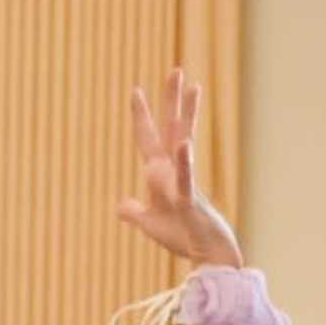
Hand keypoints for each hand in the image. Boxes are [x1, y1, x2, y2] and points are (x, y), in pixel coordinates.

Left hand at [116, 69, 241, 269]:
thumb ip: (133, 212)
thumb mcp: (148, 223)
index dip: (141, 116)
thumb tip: (121, 204)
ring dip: (186, 115)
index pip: (147, 138)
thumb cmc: (180, 236)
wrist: (203, 254)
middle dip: (170, 101)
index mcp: (159, 173)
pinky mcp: (189, 199)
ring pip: (183, 141)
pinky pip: (185, 177)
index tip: (136, 90)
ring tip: (193, 87)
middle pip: (170, 128)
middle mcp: (172, 170)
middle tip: (174, 70)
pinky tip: (182, 144)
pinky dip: (183, 162)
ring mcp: (182, 181)